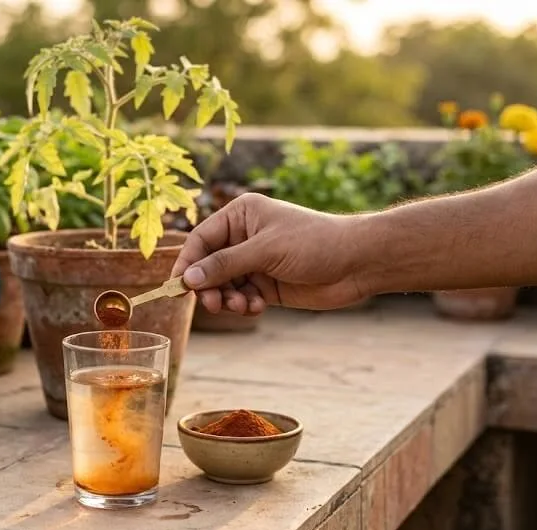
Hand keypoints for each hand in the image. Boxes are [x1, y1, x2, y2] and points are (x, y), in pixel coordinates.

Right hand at [171, 193, 370, 313]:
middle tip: (215, 304)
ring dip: (228, 299)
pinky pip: (241, 297)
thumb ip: (225, 264)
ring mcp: (255, 262)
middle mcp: (244, 237)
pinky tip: (259, 306)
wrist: (358, 263)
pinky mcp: (266, 285)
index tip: (178, 287)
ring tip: (243, 306)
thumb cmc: (314, 243)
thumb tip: (187, 278)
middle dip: (209, 287)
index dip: (187, 263)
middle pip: (208, 266)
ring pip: (223, 286)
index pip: (201, 239)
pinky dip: (244, 305)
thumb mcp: (266, 250)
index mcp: (241, 215)